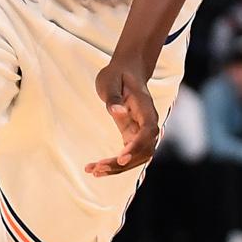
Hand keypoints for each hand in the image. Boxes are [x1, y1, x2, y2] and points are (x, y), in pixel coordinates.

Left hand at [86, 60, 159, 176]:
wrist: (127, 71)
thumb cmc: (118, 74)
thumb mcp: (110, 81)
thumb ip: (114, 98)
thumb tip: (117, 112)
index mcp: (146, 108)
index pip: (148, 132)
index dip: (137, 147)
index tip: (121, 158)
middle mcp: (148, 123)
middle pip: (144, 151)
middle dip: (123, 163)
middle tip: (98, 167)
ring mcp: (142, 132)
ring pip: (137, 158)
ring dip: (118, 168)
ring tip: (94, 171)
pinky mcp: (133, 136)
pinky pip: (128, 155)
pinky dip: (115, 165)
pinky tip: (97, 169)